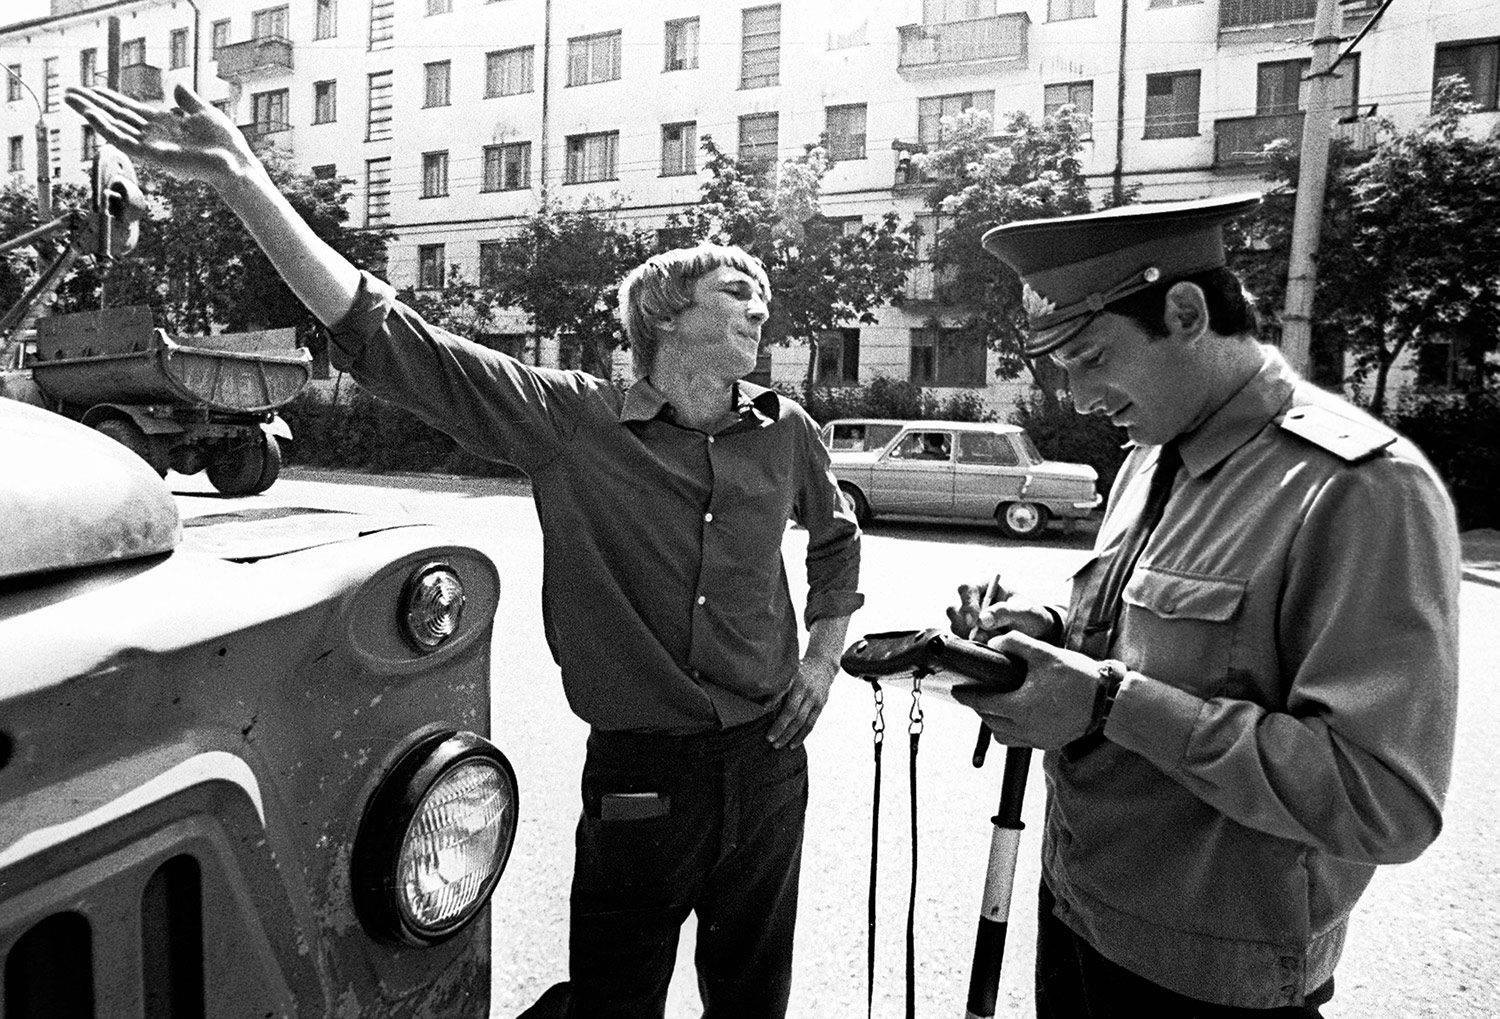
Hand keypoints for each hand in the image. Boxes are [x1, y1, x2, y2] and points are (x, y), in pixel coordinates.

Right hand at [65, 83, 255, 186]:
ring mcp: (151, 146)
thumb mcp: (204, 113)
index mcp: (163, 123)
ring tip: (71, 100)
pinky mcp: (153, 156)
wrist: (236, 163)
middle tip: (67, 92)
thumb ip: (187, 100)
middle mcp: (153, 135)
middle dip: (91, 104)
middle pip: (115, 116)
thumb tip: (176, 84)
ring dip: (92, 113)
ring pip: (114, 127)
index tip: (89, 88)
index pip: (128, 109)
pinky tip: (92, 115)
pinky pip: (125, 142)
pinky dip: (107, 129)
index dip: (108, 98)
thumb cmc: (225, 143)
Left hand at [768, 656, 837, 749]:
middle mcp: (806, 690)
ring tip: (778, 745)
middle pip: (793, 712)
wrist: (822, 665)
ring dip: (790, 735)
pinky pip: (811, 724)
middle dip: (781, 728)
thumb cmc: (798, 671)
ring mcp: (815, 698)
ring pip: (802, 721)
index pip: (784, 696)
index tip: (765, 714)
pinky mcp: (821, 706)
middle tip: (769, 739)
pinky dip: (802, 736)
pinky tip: (793, 744)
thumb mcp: (788, 673)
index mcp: (795, 680)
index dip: (775, 709)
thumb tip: (765, 707)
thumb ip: (779, 688)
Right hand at [946, 574, 1055, 642]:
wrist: (1037, 636)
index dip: (967, 603)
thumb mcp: (1024, 612)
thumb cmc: (1031, 617)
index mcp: (985, 588)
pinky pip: (962, 641)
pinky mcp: (970, 637)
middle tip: (981, 635)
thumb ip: (1004, 613)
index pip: (966, 589)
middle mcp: (973, 603)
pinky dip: (973, 645)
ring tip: (992, 640)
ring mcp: (969, 621)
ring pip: (955, 627)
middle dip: (964, 624)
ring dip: (970, 636)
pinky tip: (989, 646)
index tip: (975, 620)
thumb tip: (982, 620)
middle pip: (954, 609)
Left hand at [951, 632, 1103, 750]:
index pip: (982, 703)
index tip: (956, 690)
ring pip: (1003, 735)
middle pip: (989, 721)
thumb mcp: (1044, 653)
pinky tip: (1017, 714)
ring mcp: (1037, 739)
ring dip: (994, 721)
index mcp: (1019, 707)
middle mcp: (1025, 728)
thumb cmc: (1078, 677)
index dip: (966, 696)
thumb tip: (995, 642)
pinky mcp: (1048, 743)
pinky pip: (1020, 740)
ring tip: (996, 705)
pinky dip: (1011, 729)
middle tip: (978, 693)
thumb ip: (1015, 644)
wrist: (1108, 701)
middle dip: (980, 707)